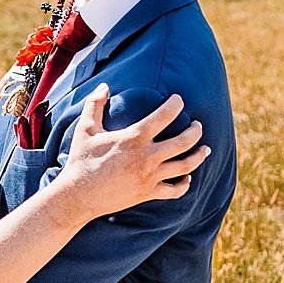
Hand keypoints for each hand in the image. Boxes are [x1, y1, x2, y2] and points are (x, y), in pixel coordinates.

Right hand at [57, 84, 207, 214]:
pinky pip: (174, 190)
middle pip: (184, 141)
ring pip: (185, 166)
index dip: (176, 104)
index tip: (178, 100)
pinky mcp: (148, 193)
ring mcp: (150, 177)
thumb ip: (95, 104)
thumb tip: (104, 86)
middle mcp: (147, 157)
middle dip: (195, 131)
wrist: (78, 196)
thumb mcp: (85, 129)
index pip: (164, 116)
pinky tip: (188, 178)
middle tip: (197, 125)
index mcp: (134, 138)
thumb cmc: (81, 160)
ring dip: (199, 156)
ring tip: (205, 149)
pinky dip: (185, 184)